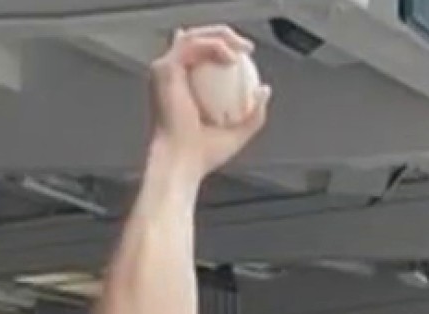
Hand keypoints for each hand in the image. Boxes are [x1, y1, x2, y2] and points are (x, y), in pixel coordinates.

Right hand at [147, 27, 271, 176]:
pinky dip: (214, 47)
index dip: (225, 48)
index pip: (202, 56)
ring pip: (195, 36)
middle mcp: (170, 76)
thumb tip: (264, 89)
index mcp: (181, 87)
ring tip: (243, 49)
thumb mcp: (238, 132)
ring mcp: (164, 70)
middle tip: (247, 48)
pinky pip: (194, 46)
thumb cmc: (202, 155)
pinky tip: (232, 58)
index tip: (246, 55)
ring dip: (222, 37)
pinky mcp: (164, 68)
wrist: (183, 162)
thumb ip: (254, 113)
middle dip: (225, 35)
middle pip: (198, 40)